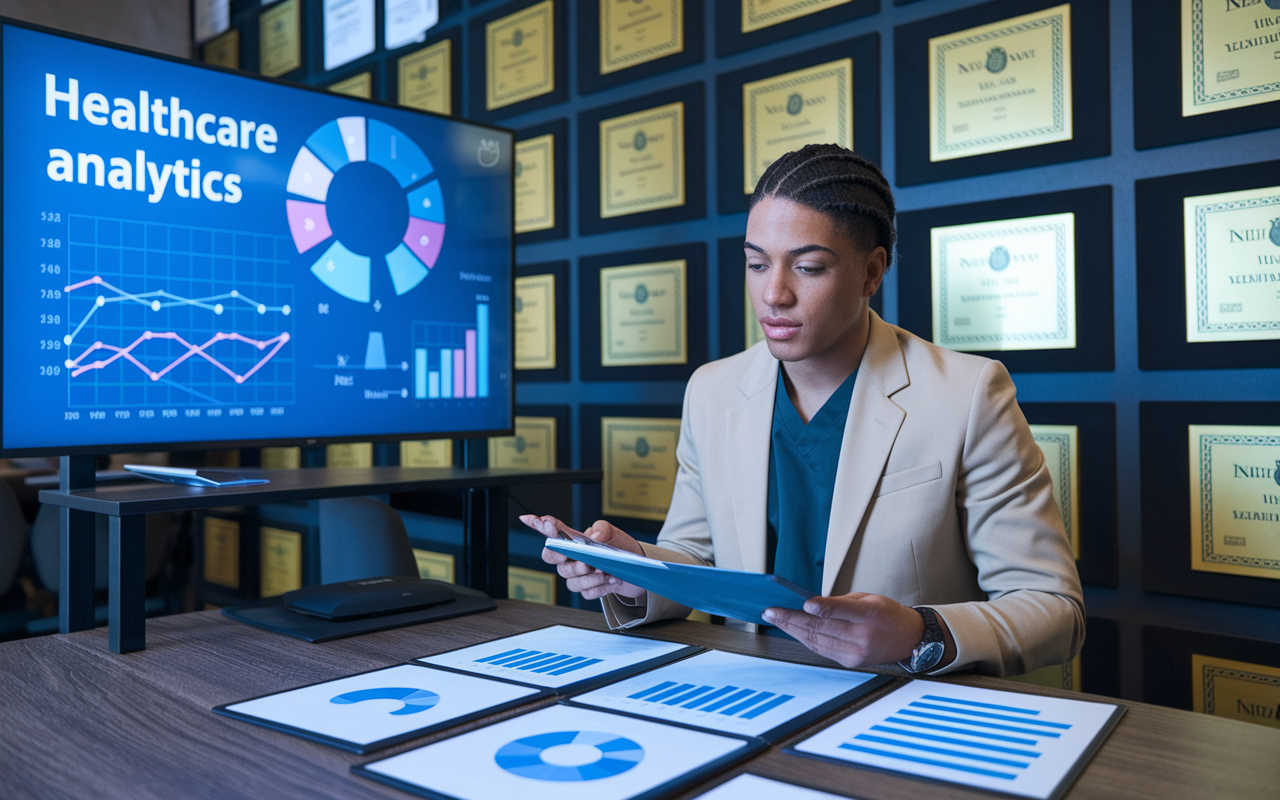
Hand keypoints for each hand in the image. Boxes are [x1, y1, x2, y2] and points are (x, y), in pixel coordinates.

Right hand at [519, 515, 646, 600]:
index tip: (546, 523)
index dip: (540, 526)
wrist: (634, 566)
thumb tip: (594, 536)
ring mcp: (577, 576)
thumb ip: (601, 529)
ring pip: (571, 581)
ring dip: (588, 578)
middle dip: (563, 560)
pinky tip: (612, 580)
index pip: (551, 533)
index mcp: (572, 541)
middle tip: (582, 562)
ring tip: (603, 571)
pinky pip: (587, 592)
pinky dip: (600, 587)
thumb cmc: (618, 546)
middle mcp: (570, 559)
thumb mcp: (612, 532)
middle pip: (552, 559)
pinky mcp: (588, 590)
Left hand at [762, 593, 953, 669]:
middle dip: (792, 619)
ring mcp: (856, 653)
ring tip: (774, 618)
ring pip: (817, 641)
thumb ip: (840, 602)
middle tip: (771, 611)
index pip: (843, 611)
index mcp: (871, 614)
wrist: (909, 639)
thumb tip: (810, 603)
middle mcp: (863, 637)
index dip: (822, 608)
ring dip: (792, 629)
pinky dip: (804, 638)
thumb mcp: (869, 598)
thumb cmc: (888, 613)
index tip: (803, 603)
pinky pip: (821, 649)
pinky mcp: (850, 662)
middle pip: (823, 627)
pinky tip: (791, 629)